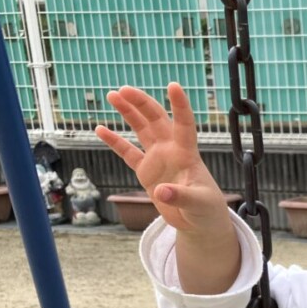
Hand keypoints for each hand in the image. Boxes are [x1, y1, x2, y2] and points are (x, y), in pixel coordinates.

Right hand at [95, 83, 231, 237]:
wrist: (201, 222)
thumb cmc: (206, 211)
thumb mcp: (198, 205)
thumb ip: (181, 197)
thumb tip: (162, 191)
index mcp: (188, 154)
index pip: (185, 125)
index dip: (180, 106)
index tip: (173, 85)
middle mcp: (172, 151)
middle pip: (156, 120)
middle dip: (141, 103)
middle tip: (123, 90)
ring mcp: (158, 159)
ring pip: (142, 129)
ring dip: (129, 112)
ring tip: (113, 95)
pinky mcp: (147, 172)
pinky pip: (128, 152)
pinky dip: (115, 141)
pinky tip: (100, 129)